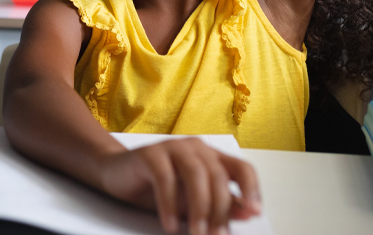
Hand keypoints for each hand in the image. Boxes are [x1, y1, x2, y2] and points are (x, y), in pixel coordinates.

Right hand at [98, 138, 260, 234]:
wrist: (118, 176)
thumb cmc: (157, 189)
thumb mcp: (193, 203)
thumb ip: (220, 205)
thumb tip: (247, 213)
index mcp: (212, 157)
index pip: (242, 169)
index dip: (252, 190)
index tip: (255, 213)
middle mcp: (196, 148)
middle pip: (219, 176)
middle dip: (220, 210)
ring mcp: (173, 147)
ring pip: (196, 175)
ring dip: (199, 208)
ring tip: (196, 233)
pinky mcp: (151, 153)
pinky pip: (165, 179)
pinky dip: (169, 205)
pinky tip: (170, 224)